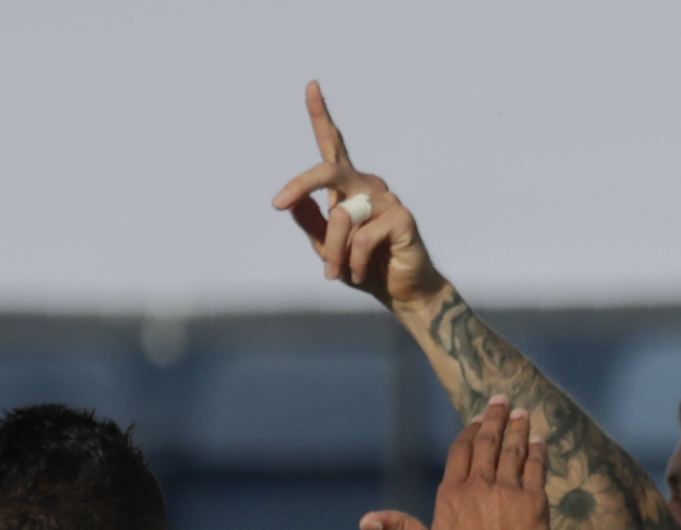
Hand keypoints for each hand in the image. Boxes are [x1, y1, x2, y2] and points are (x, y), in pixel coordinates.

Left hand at [272, 81, 446, 318]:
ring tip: (338, 272)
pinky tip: (360, 272)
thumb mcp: (327, 247)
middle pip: (327, 170)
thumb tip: (289, 203)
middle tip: (279, 203)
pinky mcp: (401, 216)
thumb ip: (311, 224)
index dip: (321, 115)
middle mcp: (367, 185)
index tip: (311, 85)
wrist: (400, 292)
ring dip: (333, 250)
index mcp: (348, 186)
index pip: (333, 145)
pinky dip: (353, 260)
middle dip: (301, 185)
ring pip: (341, 215)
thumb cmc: (362, 268)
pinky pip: (362, 236)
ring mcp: (387, 197)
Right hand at [360, 399, 549, 529]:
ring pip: (513, 450)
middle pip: (487, 443)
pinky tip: (540, 440)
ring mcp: (508, 491)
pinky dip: (538, 451)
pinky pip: (536, 468)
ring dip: (517, 428)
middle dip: (494, 419)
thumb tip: (365, 522)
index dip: (469, 433)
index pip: (460, 452)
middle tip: (501, 401)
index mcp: (451, 496)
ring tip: (521, 412)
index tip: (477, 419)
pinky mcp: (534, 501)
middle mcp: (479, 486)